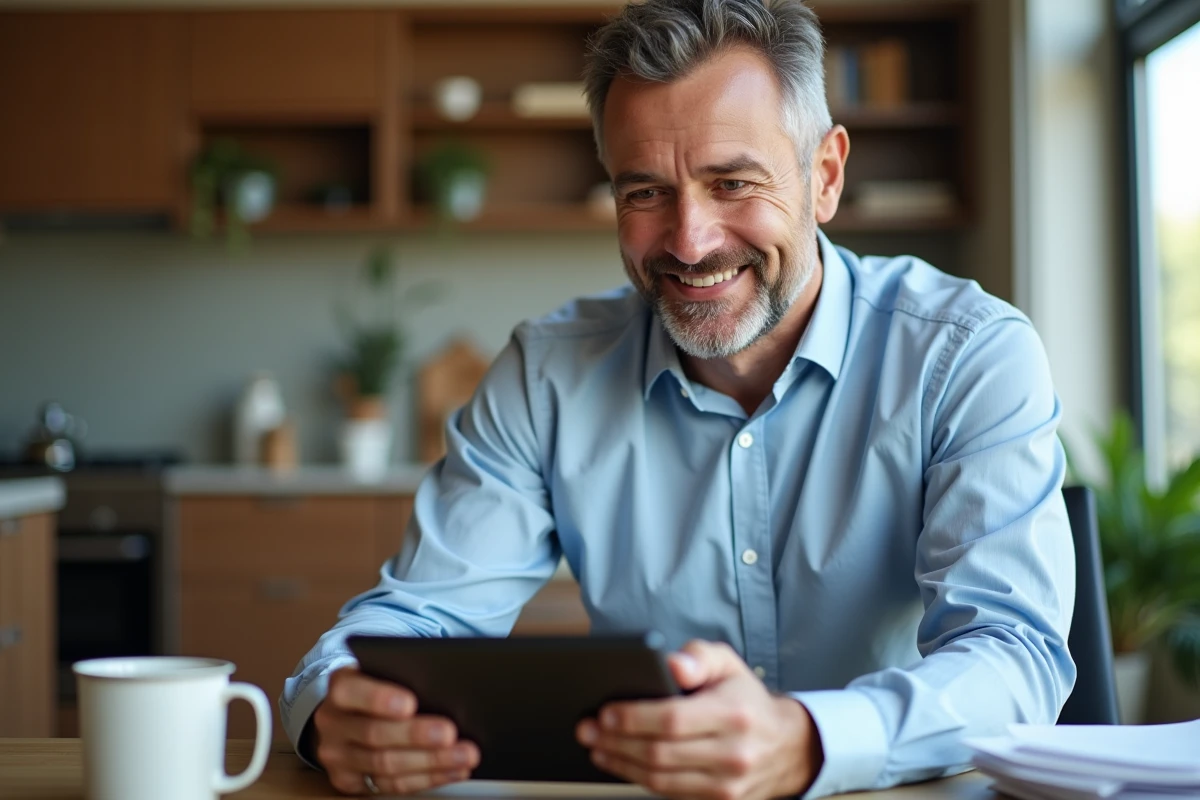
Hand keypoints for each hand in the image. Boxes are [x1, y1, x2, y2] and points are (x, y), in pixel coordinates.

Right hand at [311, 666, 479, 794]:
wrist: (347, 715)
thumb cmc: (377, 686)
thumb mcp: (383, 671)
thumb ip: (404, 674)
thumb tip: (446, 685)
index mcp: (340, 686)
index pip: (351, 691)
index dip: (380, 698)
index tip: (410, 703)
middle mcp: (332, 722)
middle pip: (374, 733)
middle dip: (416, 735)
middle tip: (450, 733)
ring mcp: (338, 756)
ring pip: (385, 764)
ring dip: (431, 762)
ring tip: (464, 755)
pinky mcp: (349, 781)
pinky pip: (390, 786)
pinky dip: (427, 778)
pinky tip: (453, 770)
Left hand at [576, 641, 822, 799]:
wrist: (785, 746)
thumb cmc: (746, 699)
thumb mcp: (728, 664)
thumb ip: (698, 656)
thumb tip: (671, 663)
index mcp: (733, 715)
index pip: (672, 719)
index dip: (634, 717)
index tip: (605, 711)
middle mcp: (732, 754)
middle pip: (660, 753)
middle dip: (616, 741)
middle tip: (588, 728)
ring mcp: (727, 785)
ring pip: (660, 779)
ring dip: (621, 763)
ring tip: (596, 746)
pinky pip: (670, 793)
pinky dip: (639, 778)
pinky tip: (620, 762)